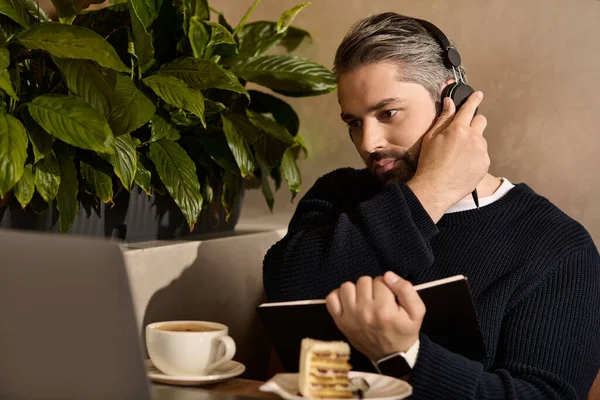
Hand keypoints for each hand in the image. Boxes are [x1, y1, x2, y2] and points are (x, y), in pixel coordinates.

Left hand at [325, 272, 425, 360]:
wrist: (392, 357)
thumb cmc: (405, 332)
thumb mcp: (417, 312)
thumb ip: (406, 289)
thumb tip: (387, 275)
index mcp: (384, 310)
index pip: (381, 280)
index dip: (387, 286)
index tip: (390, 298)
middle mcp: (364, 312)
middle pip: (364, 281)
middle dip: (372, 287)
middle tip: (378, 300)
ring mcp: (350, 317)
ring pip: (347, 286)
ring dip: (356, 290)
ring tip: (365, 300)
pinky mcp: (340, 322)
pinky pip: (331, 299)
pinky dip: (339, 296)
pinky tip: (350, 302)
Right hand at [408, 92, 489, 222]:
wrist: (436, 188)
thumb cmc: (429, 163)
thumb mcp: (430, 138)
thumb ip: (443, 119)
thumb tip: (449, 103)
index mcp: (458, 129)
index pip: (469, 108)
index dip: (474, 100)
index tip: (478, 95)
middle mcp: (473, 138)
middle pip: (481, 121)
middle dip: (473, 124)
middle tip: (462, 134)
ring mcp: (481, 151)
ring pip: (481, 140)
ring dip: (473, 142)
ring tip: (459, 156)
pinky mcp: (485, 164)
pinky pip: (483, 155)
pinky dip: (475, 157)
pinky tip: (463, 165)